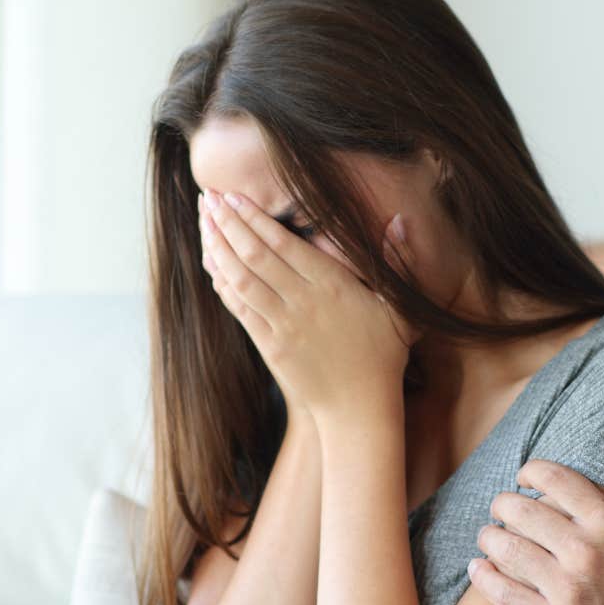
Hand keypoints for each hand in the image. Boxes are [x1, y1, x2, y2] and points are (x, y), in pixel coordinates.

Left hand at [199, 191, 411, 420]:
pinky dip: (223, 284)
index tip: (233, 196)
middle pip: (255, 255)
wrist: (359, 409)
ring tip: (203, 221)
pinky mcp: (270, 346)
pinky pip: (240, 309)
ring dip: (218, 248)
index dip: (255, 218)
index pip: (284, 244)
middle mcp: (303, 302)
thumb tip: (400, 220)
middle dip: (227, 223)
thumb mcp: (400, 308)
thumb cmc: (383, 355)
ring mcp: (282, 325)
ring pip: (241, 279)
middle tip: (207, 197)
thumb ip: (397, 261)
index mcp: (333, 286)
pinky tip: (212, 264)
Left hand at [467, 421, 603, 604]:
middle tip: (502, 508)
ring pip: (505, 548)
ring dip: (489, 537)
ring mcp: (567, 590)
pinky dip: (483, 577)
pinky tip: (479, 568)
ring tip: (489, 536)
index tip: (524, 477)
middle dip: (503, 503)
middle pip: (520, 510)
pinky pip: (503, 593)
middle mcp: (585, 552)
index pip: (553, 478)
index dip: (530, 471)